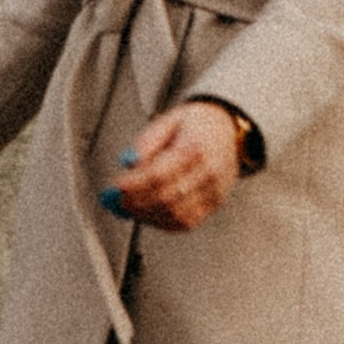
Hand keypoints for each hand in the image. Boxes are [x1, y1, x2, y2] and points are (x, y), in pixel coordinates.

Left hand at [102, 101, 248, 232]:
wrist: (227, 129)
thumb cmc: (194, 125)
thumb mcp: (168, 121)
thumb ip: (147, 142)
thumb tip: (129, 162)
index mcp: (196, 148)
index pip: (160, 174)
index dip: (135, 184)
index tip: (116, 185)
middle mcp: (209, 172)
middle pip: (168, 197)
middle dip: (138, 202)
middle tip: (118, 200)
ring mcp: (214, 192)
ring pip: (177, 215)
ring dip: (148, 215)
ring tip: (130, 207)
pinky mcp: (215, 205)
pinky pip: (187, 223)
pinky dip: (163, 223)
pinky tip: (148, 214)